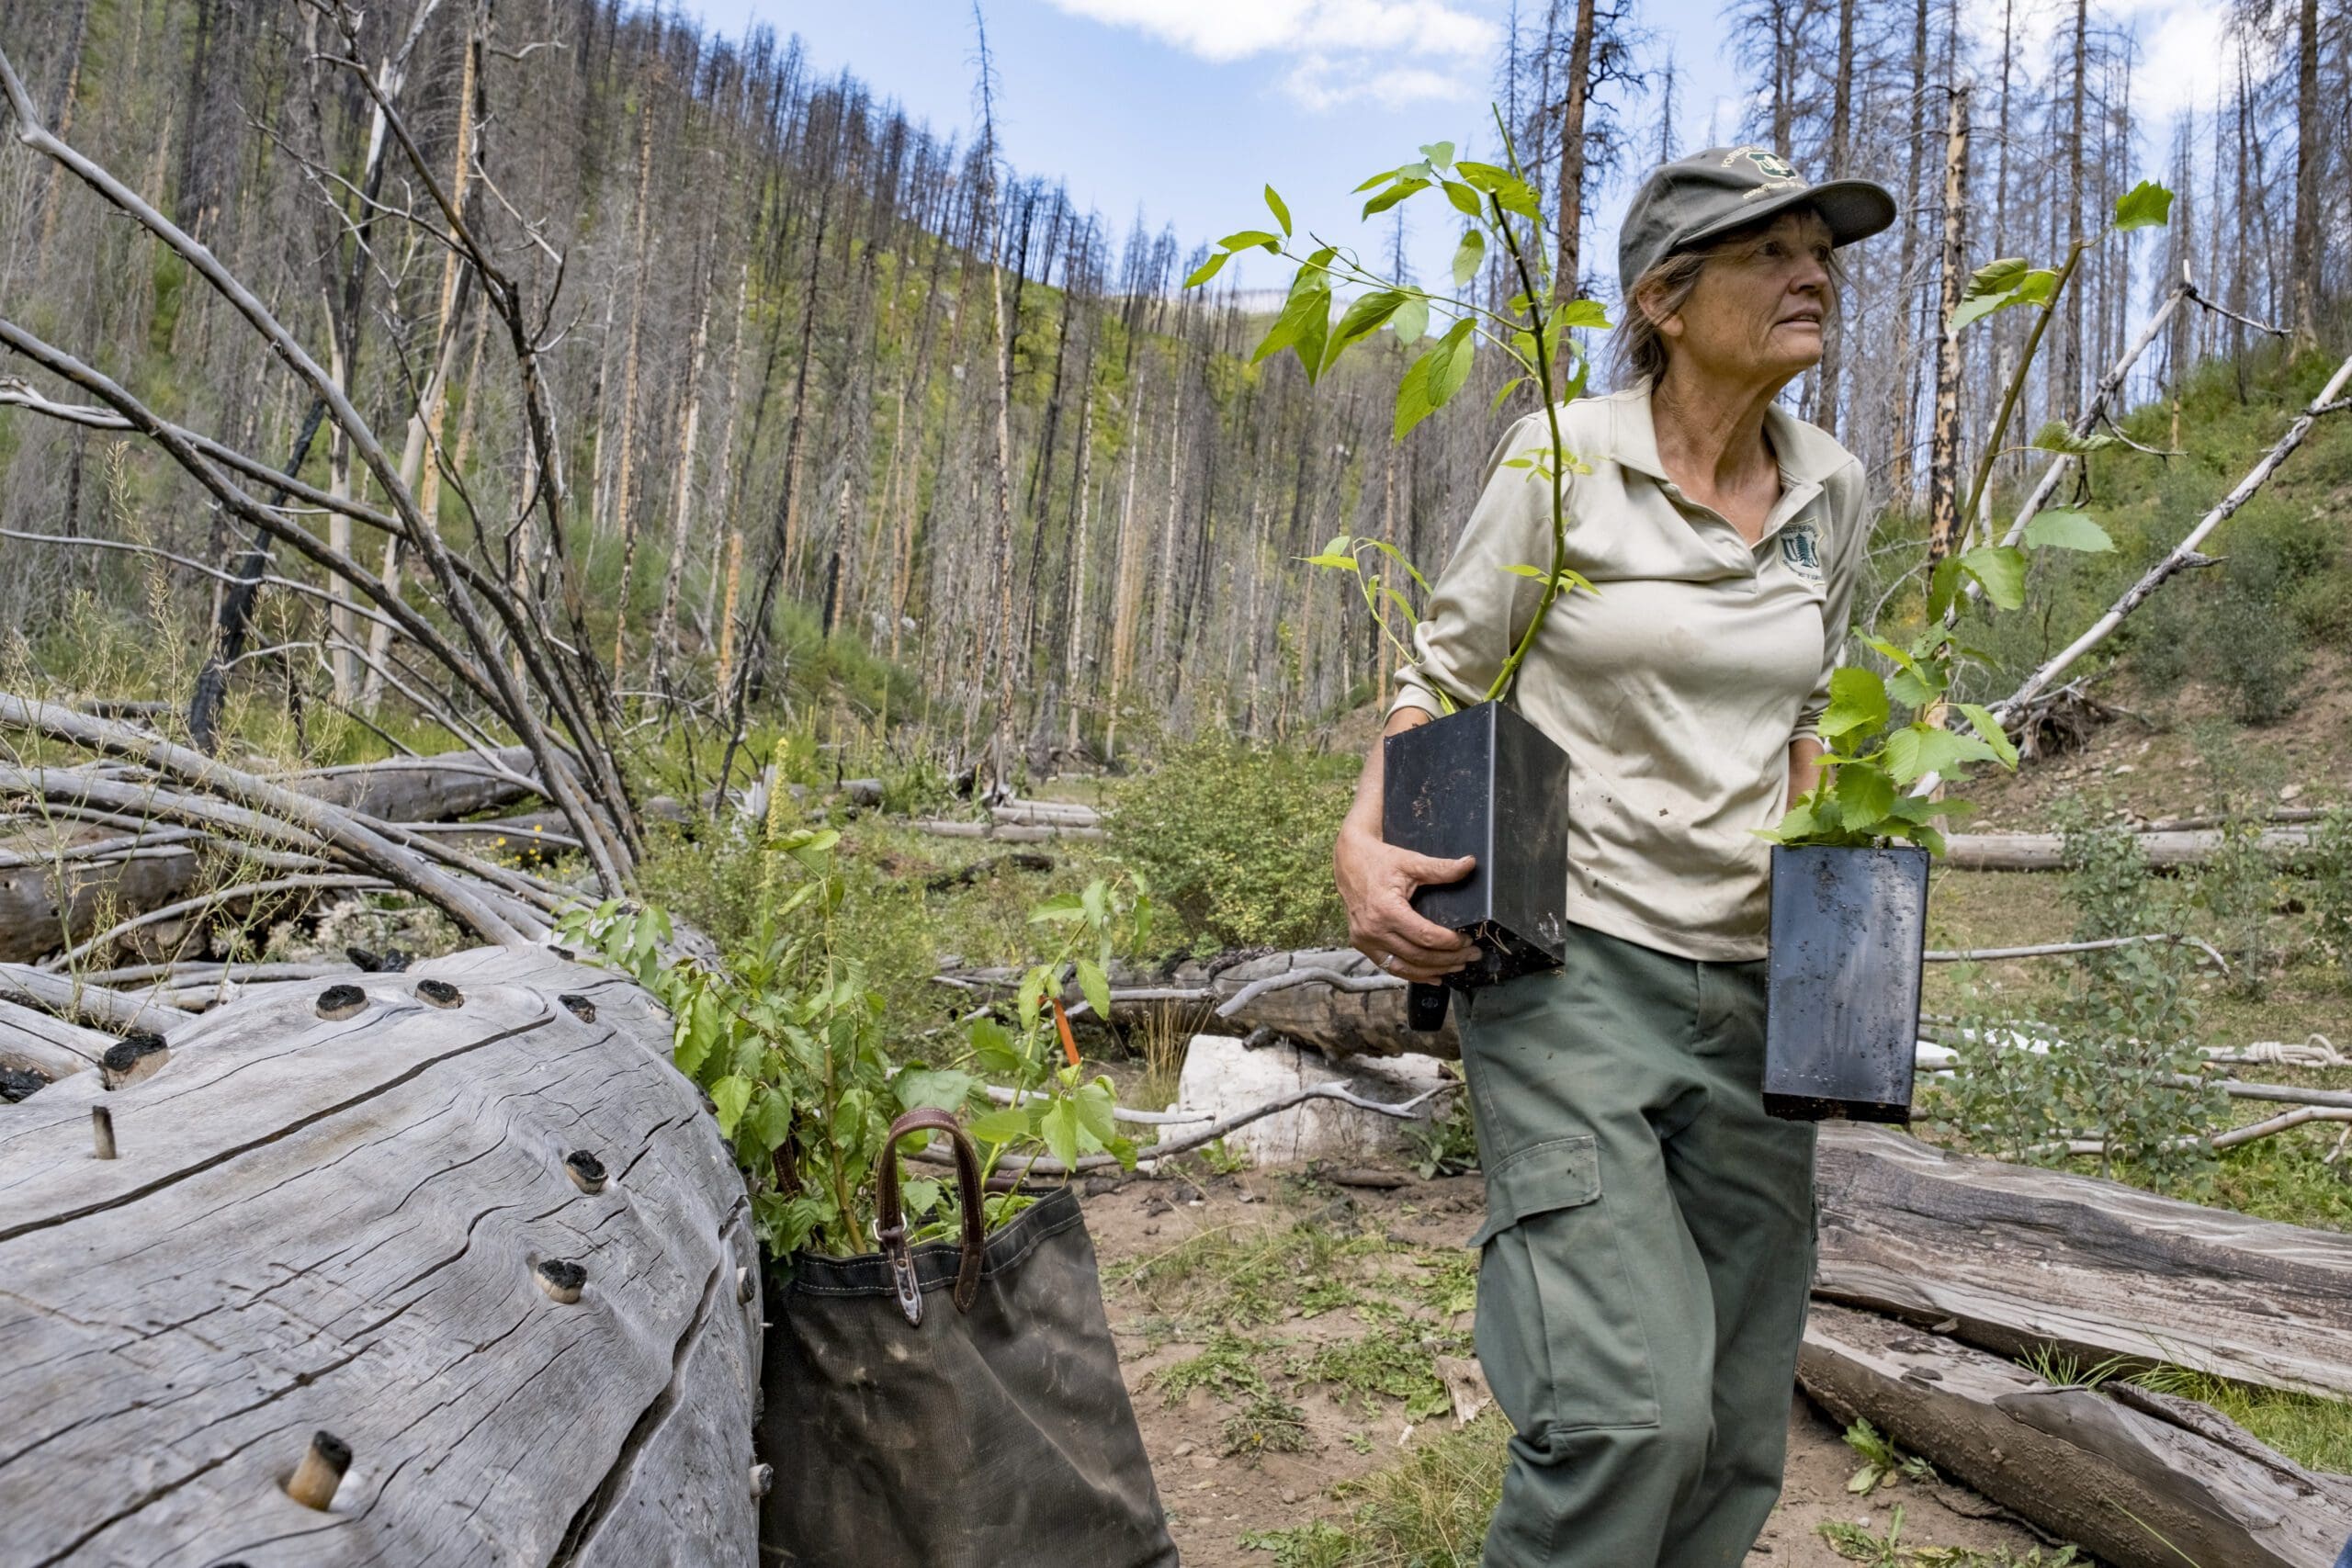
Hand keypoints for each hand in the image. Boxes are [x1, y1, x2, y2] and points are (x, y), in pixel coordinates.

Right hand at [1333, 824, 1477, 982]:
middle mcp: (1373, 930)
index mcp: (1386, 910)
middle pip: (1418, 956)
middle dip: (1449, 959)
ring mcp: (1365, 941)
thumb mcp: (1410, 862)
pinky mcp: (1362, 945)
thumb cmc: (1379, 861)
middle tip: (1471, 955)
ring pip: (1405, 968)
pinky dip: (1413, 975)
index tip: (1467, 941)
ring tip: (1457, 967)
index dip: (1450, 943)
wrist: (1349, 862)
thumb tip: (1469, 864)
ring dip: (1434, 971)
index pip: (1425, 936)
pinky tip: (1433, 976)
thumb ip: (1441, 868)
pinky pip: (1391, 967)